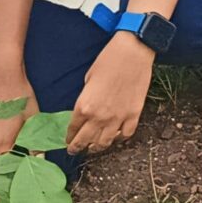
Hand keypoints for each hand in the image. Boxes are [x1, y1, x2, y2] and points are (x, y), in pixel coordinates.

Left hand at [63, 35, 153, 156]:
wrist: (132, 52)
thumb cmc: (108, 60)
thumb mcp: (88, 79)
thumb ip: (86, 99)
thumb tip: (88, 110)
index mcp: (84, 106)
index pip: (72, 129)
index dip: (69, 137)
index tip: (68, 140)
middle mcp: (99, 116)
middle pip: (85, 141)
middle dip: (77, 147)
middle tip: (74, 150)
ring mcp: (117, 117)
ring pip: (104, 143)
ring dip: (96, 147)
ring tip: (94, 147)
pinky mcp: (134, 114)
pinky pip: (125, 135)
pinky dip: (119, 138)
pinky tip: (115, 136)